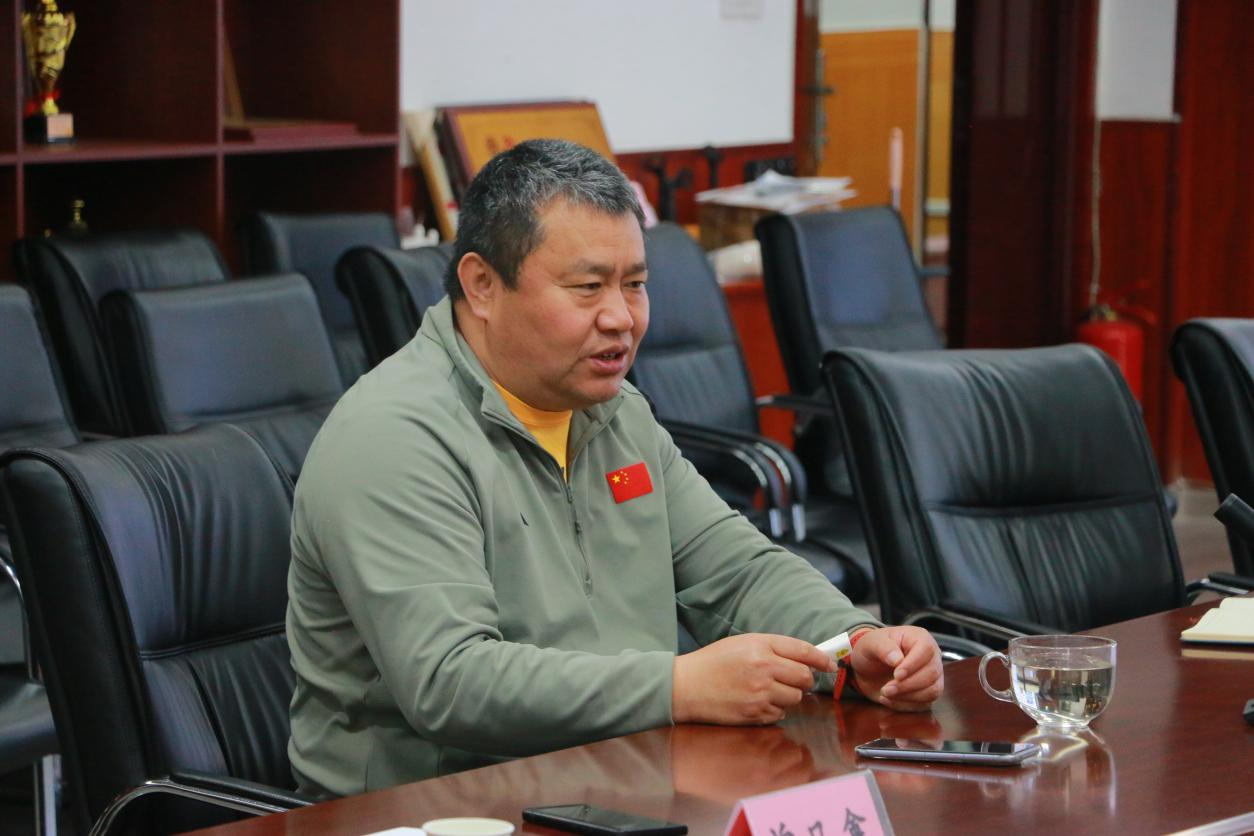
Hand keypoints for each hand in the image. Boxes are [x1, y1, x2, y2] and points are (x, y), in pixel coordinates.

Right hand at [672, 633, 835, 724]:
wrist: (686, 686)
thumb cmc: (715, 662)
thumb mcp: (744, 643)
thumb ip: (775, 648)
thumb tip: (807, 657)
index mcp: (761, 646)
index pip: (803, 651)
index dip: (821, 659)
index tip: (830, 664)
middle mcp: (763, 669)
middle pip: (804, 677)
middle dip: (805, 679)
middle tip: (796, 679)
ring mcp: (760, 694)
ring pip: (795, 698)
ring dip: (789, 695)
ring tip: (769, 690)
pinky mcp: (755, 714)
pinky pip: (780, 714)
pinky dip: (775, 709)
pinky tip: (758, 701)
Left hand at [849, 626, 942, 710]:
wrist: (868, 667)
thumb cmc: (872, 649)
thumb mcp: (871, 643)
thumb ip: (883, 648)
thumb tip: (897, 660)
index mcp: (920, 638)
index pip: (926, 650)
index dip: (912, 665)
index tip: (896, 675)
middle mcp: (931, 657)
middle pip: (931, 674)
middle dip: (907, 685)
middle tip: (885, 689)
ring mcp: (932, 676)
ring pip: (932, 691)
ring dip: (908, 697)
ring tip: (885, 693)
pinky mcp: (927, 693)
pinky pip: (925, 704)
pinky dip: (905, 705)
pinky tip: (888, 700)